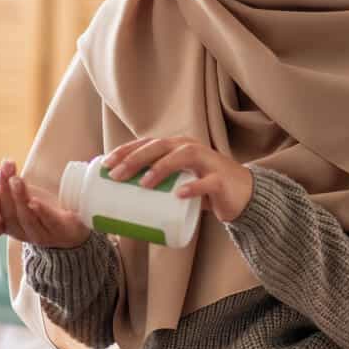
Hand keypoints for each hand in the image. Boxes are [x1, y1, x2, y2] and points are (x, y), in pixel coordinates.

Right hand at [0, 159, 91, 248]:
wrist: (72, 223)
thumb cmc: (35, 206)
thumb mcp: (8, 195)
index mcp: (6, 226)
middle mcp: (21, 232)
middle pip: (8, 215)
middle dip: (4, 191)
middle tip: (4, 170)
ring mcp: (42, 233)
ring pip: (26, 218)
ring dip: (20, 197)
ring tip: (17, 178)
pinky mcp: (63, 230)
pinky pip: (50, 224)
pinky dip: (42, 213)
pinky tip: (35, 202)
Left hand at [101, 136, 253, 222]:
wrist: (242, 196)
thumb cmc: (202, 188)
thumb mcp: (176, 183)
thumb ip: (155, 188)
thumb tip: (120, 204)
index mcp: (176, 147)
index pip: (147, 143)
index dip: (125, 150)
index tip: (105, 163)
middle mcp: (190, 148)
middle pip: (160, 146)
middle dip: (136, 158)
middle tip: (116, 175)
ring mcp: (208, 161)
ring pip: (184, 156)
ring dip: (162, 167)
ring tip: (144, 183)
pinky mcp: (221, 180)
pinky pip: (208, 182)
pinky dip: (194, 187)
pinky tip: (180, 194)